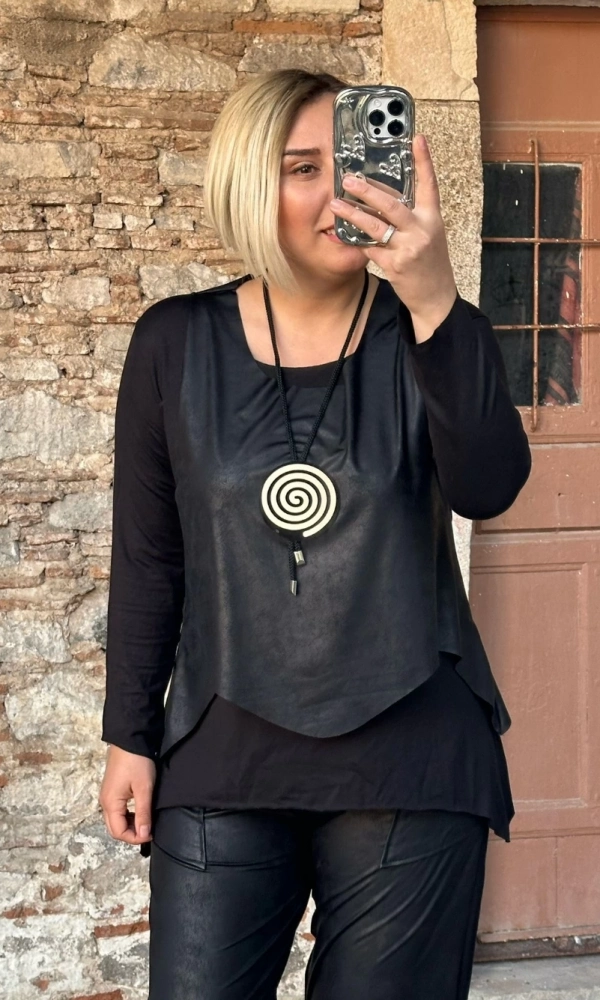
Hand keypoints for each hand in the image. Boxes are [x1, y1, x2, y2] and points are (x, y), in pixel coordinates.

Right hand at [98, 745, 155, 847]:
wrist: (129, 738)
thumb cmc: (137, 761)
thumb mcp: (144, 788)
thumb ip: (143, 813)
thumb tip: (144, 834)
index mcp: (110, 803)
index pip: (118, 832)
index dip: (135, 838)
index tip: (151, 833)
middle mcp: (105, 802)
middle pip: (115, 829)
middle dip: (131, 834)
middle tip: (149, 830)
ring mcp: (107, 795)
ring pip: (116, 820)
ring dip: (130, 825)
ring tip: (147, 820)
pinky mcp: (112, 790)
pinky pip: (117, 810)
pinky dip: (128, 815)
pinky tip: (140, 811)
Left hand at [330, 134, 457, 342]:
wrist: (436, 297)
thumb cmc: (429, 263)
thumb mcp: (428, 235)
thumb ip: (410, 217)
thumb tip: (380, 198)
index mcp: (432, 218)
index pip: (429, 184)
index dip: (424, 161)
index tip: (417, 138)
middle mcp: (422, 230)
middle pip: (391, 205)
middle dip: (368, 191)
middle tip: (349, 180)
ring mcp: (409, 248)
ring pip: (375, 226)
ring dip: (353, 215)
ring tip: (335, 205)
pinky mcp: (395, 265)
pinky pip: (370, 248)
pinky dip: (358, 242)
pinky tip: (347, 235)